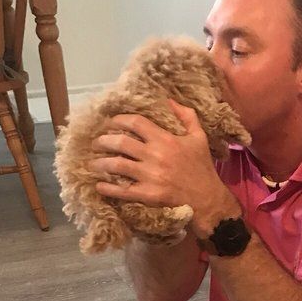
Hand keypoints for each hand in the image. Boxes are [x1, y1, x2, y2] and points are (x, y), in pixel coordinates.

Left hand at [91, 100, 235, 231]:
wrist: (208, 200)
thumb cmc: (202, 168)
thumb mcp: (199, 138)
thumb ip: (187, 116)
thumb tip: (170, 100)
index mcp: (165, 139)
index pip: (135, 123)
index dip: (118, 120)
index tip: (110, 123)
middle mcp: (155, 155)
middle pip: (120, 143)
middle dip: (103, 141)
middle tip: (96, 143)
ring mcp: (150, 176)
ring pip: (117, 165)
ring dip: (101, 163)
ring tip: (94, 163)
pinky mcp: (148, 195)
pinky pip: (123, 190)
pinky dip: (108, 188)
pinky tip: (99, 186)